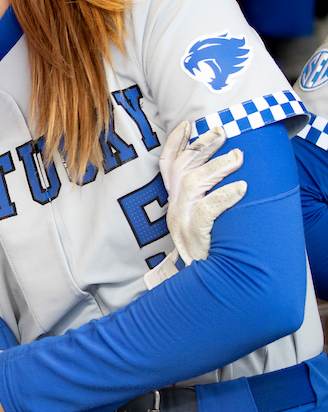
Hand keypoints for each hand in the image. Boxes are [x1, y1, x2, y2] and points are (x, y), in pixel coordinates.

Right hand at [159, 121, 245, 262]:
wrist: (202, 288)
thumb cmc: (208, 252)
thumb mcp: (197, 222)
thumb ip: (202, 199)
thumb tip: (223, 172)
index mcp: (175, 202)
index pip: (169, 165)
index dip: (176, 143)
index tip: (187, 124)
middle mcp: (175, 208)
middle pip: (183, 168)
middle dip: (202, 146)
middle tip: (224, 132)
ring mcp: (182, 221)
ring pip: (194, 184)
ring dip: (217, 168)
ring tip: (238, 158)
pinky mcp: (195, 234)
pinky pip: (207, 210)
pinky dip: (225, 196)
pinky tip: (242, 188)